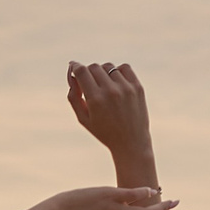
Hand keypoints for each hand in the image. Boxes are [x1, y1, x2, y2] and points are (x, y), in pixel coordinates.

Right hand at [67, 61, 154, 177]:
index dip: (75, 67)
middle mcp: (110, 91)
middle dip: (88, 72)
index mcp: (95, 100)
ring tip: (104, 87)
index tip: (73, 67)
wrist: (131, 142)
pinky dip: (117, 71)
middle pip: (94, 67)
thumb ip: (74, 96)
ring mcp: (125, 88)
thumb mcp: (83, 118)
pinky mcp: (137, 87)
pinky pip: (124, 68)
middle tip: (89, 84)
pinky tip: (115, 82)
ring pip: (108, 67)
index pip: (82, 71)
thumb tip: (71, 74)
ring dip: (103, 73)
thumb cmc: (103, 132)